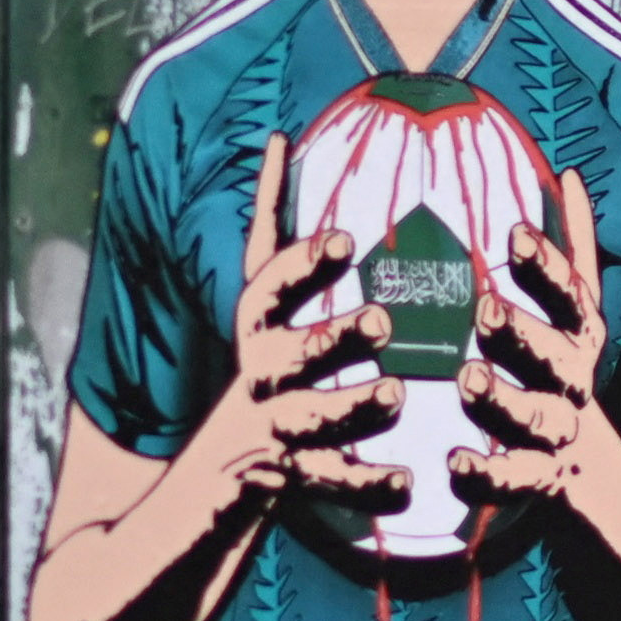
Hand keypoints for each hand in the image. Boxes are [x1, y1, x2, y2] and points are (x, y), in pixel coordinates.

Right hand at [217, 135, 395, 509]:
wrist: (210, 480)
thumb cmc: (260, 367)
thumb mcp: (261, 301)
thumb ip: (270, 227)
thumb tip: (276, 137)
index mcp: (255, 331)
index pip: (268, 290)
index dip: (302, 265)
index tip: (345, 240)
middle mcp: (257, 377)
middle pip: (289, 354)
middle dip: (333, 336)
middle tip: (384, 323)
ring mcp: (269, 430)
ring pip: (308, 418)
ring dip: (350, 406)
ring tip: (394, 394)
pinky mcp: (286, 482)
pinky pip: (330, 483)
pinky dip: (367, 483)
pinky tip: (409, 481)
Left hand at [453, 166, 618, 519]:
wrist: (609, 492)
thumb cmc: (570, 388)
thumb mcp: (578, 322)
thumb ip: (573, 253)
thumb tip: (572, 174)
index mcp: (580, 342)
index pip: (571, 298)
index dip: (546, 267)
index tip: (513, 232)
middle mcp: (575, 385)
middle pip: (555, 358)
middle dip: (522, 333)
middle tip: (481, 312)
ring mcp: (560, 438)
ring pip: (536, 418)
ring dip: (503, 399)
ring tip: (467, 381)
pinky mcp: (542, 485)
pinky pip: (513, 480)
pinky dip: (486, 472)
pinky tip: (456, 461)